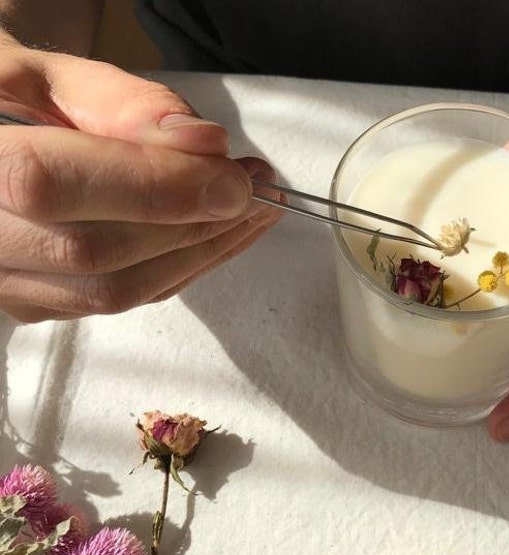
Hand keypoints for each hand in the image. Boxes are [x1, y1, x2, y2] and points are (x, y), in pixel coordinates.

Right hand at [0, 33, 281, 322]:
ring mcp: (4, 282)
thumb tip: (204, 145)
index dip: (156, 188)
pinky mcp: (37, 304)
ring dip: (200, 255)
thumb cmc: (9, 94)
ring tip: (254, 213)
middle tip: (259, 191)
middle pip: (96, 254)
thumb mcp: (45, 72)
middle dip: (194, 225)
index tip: (235, 181)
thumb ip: (117, 102)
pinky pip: (121, 300)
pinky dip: (181, 268)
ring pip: (114, 291)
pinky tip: (220, 237)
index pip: (54, 187)